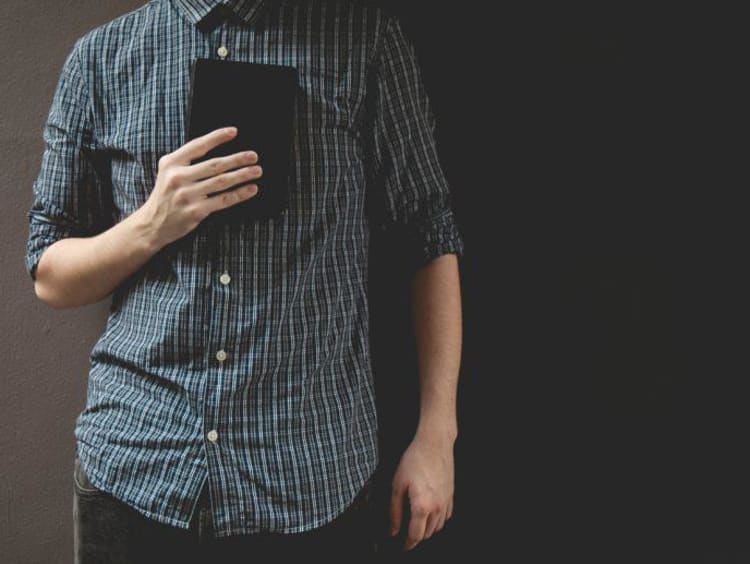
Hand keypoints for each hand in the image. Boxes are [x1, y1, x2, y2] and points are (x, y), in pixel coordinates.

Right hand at [139, 126, 262, 247]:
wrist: (152, 224)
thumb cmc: (166, 195)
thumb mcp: (168, 172)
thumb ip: (186, 161)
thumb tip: (217, 149)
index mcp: (171, 163)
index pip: (197, 146)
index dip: (216, 137)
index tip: (234, 132)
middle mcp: (178, 177)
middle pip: (214, 165)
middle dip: (237, 159)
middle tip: (253, 156)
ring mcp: (187, 195)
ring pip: (221, 182)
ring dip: (242, 175)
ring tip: (257, 170)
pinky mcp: (195, 211)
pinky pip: (223, 200)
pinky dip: (239, 194)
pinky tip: (251, 189)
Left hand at [389, 433, 454, 550]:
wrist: (434, 443)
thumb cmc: (414, 460)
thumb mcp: (397, 484)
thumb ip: (394, 510)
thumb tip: (393, 529)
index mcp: (421, 506)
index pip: (415, 535)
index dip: (408, 544)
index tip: (402, 546)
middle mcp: (436, 507)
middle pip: (428, 533)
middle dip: (417, 537)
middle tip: (406, 533)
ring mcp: (446, 502)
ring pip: (438, 526)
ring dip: (428, 529)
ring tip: (417, 523)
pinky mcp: (451, 495)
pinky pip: (446, 515)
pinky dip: (438, 519)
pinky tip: (431, 513)